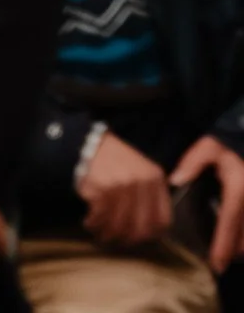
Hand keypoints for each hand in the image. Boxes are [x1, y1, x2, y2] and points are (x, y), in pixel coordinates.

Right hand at [79, 130, 171, 245]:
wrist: (85, 142)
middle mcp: (141, 183)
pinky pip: (100, 216)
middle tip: (118, 240)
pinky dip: (93, 223)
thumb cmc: (114, 159)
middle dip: (128, 239)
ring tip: (99, 233)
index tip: (139, 238)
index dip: (151, 234)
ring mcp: (121, 186)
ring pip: (119, 224)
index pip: (162, 219)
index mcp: (155, 178)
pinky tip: (89, 222)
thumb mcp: (140, 169)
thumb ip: (150, 193)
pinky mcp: (101, 188)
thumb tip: (152, 227)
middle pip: (141, 227)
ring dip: (107, 233)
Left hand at [171, 135, 243, 270]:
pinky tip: (236, 242)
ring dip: (241, 247)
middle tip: (218, 264)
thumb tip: (176, 181)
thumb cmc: (226, 148)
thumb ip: (192, 164)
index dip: (223, 245)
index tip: (216, 262)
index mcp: (238, 189)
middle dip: (232, 253)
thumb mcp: (208, 149)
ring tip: (226, 256)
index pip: (229, 222)